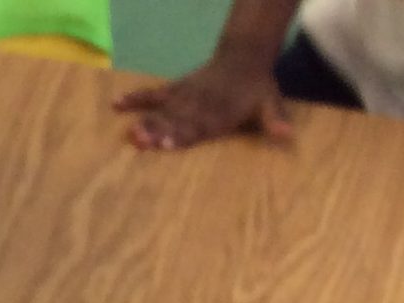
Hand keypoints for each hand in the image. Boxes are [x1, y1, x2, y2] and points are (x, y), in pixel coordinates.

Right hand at [115, 55, 292, 150]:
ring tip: (129, 133)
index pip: (198, 128)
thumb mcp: (270, 103)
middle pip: (175, 122)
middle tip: (141, 141)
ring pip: (162, 111)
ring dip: (145, 122)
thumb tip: (287, 136)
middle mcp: (198, 108)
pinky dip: (135, 98)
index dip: (182, 136)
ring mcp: (184, 98)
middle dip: (158, 132)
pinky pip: (153, 94)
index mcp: (219, 115)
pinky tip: (116, 104)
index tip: (167, 144)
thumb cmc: (255, 88)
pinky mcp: (174, 90)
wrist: (244, 56)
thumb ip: (274, 121)